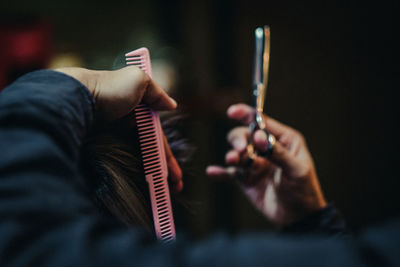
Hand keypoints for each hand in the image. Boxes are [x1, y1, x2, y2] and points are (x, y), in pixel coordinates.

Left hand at [55, 67, 182, 192]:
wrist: (72, 98)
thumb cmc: (107, 88)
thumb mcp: (137, 80)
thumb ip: (156, 92)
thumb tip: (172, 104)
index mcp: (136, 112)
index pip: (156, 139)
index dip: (167, 158)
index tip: (175, 177)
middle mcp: (124, 126)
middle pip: (147, 154)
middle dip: (162, 173)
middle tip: (171, 192)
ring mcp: (111, 139)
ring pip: (135, 162)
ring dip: (148, 179)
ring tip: (158, 196)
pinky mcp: (99, 149)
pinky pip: (119, 166)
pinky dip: (130, 178)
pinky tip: (137, 189)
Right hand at [206, 103, 326, 225]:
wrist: (299, 218)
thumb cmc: (304, 190)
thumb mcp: (296, 170)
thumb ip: (278, 153)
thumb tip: (259, 136)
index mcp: (283, 140)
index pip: (262, 122)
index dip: (246, 115)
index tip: (232, 112)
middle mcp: (266, 149)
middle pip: (244, 136)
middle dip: (239, 140)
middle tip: (240, 150)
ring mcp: (255, 164)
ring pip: (237, 154)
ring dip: (233, 155)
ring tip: (232, 161)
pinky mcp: (246, 179)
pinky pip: (230, 173)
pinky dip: (221, 172)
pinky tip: (212, 172)